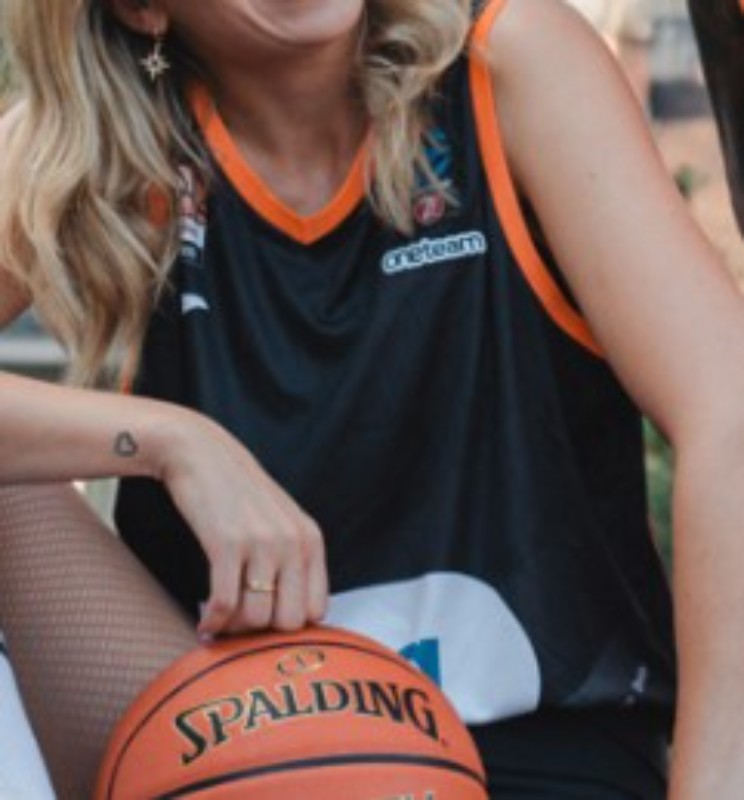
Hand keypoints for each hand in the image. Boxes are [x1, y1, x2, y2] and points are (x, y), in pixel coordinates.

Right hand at [156, 409, 327, 637]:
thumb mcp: (281, 521)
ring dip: (233, 629)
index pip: (316, 610)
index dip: (289, 625)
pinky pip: (224, 604)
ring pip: (255, 618)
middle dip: (261, 633)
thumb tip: (290, 619)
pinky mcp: (226, 543)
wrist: (201, 454)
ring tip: (220, 622)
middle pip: (288, 622)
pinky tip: (205, 621)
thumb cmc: (238, 494)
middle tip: (238, 626)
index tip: (264, 624)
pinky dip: (212, 622)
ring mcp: (262, 543)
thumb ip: (294, 560)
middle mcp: (293, 542)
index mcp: (311, 539)